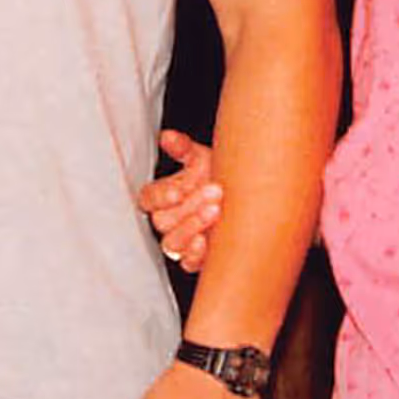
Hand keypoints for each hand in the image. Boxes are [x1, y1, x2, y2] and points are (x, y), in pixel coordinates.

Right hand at [137, 130, 220, 274]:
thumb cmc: (219, 178)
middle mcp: (168, 219)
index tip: (177, 191)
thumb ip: (183, 148)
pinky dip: (194, 253)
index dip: (161, 196)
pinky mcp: (193, 258)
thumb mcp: (202, 159)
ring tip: (215, 211)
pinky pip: (186, 262)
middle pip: (162, 220)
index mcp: (165, 195)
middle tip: (213, 191)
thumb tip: (167, 137)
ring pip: (172, 242)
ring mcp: (180, 240)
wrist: (248, 201)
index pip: (149, 198)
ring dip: (191, 227)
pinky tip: (206, 241)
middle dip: (188, 206)